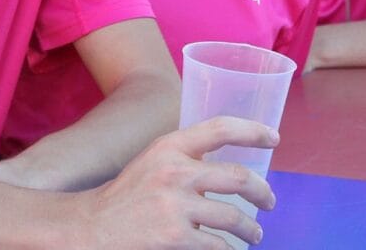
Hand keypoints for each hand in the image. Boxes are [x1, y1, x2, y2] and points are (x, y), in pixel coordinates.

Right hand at [73, 116, 278, 248]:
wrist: (92, 227)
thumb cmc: (127, 195)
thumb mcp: (154, 161)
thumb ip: (186, 157)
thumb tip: (228, 166)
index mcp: (170, 146)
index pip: (221, 128)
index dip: (252, 130)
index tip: (273, 139)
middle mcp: (175, 171)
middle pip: (239, 177)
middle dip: (263, 193)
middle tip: (270, 202)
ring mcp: (175, 206)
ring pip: (234, 217)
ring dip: (251, 229)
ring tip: (254, 234)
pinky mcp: (175, 237)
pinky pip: (217, 245)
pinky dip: (229, 249)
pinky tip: (230, 249)